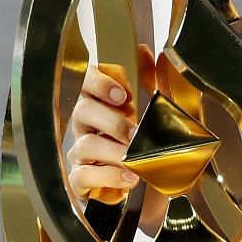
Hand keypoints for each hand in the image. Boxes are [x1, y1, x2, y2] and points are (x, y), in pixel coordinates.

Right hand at [65, 43, 154, 200]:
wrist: (152, 187)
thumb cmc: (149, 144)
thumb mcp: (159, 110)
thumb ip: (153, 81)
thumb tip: (149, 54)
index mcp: (102, 101)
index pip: (86, 81)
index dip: (99, 83)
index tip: (121, 94)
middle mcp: (87, 124)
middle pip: (83, 111)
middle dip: (111, 121)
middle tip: (135, 133)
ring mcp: (82, 153)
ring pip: (84, 144)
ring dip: (112, 151)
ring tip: (134, 159)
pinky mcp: (82, 180)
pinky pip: (83, 176)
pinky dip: (107, 176)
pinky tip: (129, 177)